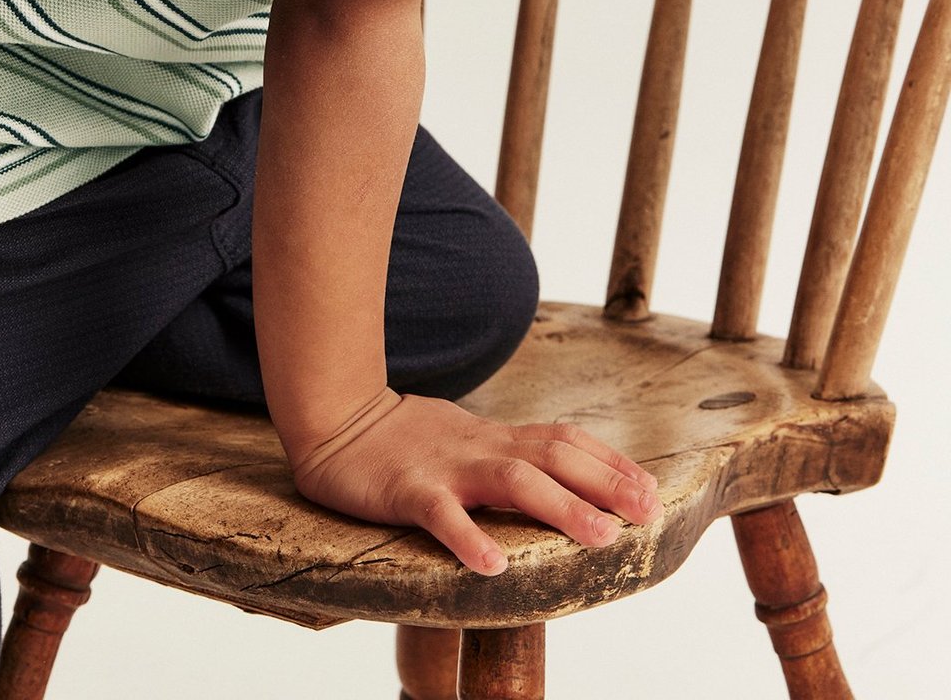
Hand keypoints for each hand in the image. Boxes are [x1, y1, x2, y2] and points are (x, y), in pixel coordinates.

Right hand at [289, 389, 660, 574]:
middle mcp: (480, 448)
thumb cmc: (402, 437)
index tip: (649, 487)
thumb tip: (555, 473)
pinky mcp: (407, 491)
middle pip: (553, 456)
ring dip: (561, 507)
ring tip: (600, 536)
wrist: (335, 416)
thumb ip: (504, 454)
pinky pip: (441, 515)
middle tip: (648, 509)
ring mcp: (445, 468)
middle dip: (605, 483)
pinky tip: (492, 566)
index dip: (609, 462)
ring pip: (512, 481)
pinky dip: (468, 539)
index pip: (563, 440)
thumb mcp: (464, 439)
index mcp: (493, 438)